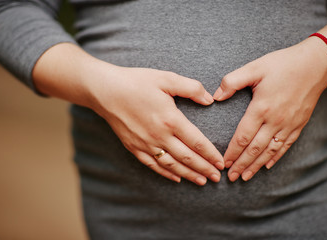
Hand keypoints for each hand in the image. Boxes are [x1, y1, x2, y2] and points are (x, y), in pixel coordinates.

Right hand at [87, 66, 223, 184]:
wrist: (105, 91)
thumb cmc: (136, 82)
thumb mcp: (166, 79)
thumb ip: (191, 88)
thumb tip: (209, 100)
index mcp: (170, 119)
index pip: (197, 142)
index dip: (211, 154)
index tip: (221, 163)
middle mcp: (159, 136)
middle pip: (187, 158)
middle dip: (204, 169)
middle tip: (217, 178)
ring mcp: (145, 144)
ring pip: (172, 165)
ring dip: (188, 175)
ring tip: (202, 181)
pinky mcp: (134, 147)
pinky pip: (153, 165)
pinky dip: (166, 173)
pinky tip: (176, 178)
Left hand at [213, 37, 326, 181]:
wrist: (315, 63)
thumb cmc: (283, 64)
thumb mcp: (254, 67)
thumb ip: (232, 81)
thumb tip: (215, 96)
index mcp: (261, 108)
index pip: (243, 137)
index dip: (232, 152)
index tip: (224, 163)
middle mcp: (275, 120)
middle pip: (255, 149)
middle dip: (242, 165)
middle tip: (231, 178)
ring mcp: (289, 124)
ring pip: (270, 151)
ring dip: (257, 165)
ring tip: (246, 177)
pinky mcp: (299, 124)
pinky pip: (286, 145)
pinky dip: (276, 157)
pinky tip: (268, 165)